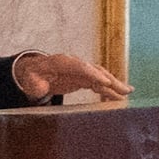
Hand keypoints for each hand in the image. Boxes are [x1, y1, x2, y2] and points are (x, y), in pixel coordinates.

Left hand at [13, 50, 129, 101]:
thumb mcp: (30, 81)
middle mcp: (75, 63)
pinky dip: (109, 89)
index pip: (80, 67)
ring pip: (100, 76)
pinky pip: (98, 83)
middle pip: (95, 70)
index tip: (105, 82)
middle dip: (110, 79)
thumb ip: (36, 84)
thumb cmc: (32, 76)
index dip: (93, 74)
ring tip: (128, 93)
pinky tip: (119, 97)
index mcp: (62, 62)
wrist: (33, 72)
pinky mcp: (83, 78)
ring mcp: (80, 70)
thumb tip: (42, 88)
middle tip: (124, 89)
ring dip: (114, 84)